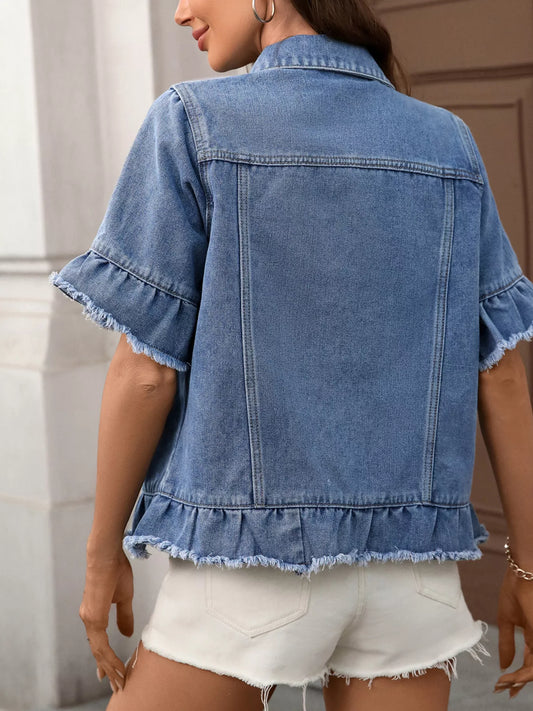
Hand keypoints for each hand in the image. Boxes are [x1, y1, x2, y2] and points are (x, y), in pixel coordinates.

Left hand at [79, 547, 133, 692]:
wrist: (107, 554)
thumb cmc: (115, 569)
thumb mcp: (124, 597)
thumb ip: (124, 616)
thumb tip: (125, 634)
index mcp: (94, 614)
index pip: (99, 643)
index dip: (105, 659)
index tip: (111, 674)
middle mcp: (88, 619)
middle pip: (98, 651)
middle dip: (108, 669)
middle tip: (116, 685)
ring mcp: (89, 619)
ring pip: (98, 651)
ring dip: (110, 668)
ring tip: (119, 681)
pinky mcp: (93, 617)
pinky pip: (101, 644)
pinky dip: (109, 657)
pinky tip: (116, 667)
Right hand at [493, 567, 532, 698]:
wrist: (522, 574)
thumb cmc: (514, 591)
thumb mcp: (506, 620)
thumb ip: (506, 643)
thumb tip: (503, 665)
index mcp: (532, 636)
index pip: (529, 663)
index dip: (516, 677)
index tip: (501, 686)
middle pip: (532, 670)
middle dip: (517, 682)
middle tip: (501, 690)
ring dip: (519, 680)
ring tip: (503, 684)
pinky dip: (524, 673)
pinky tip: (511, 676)